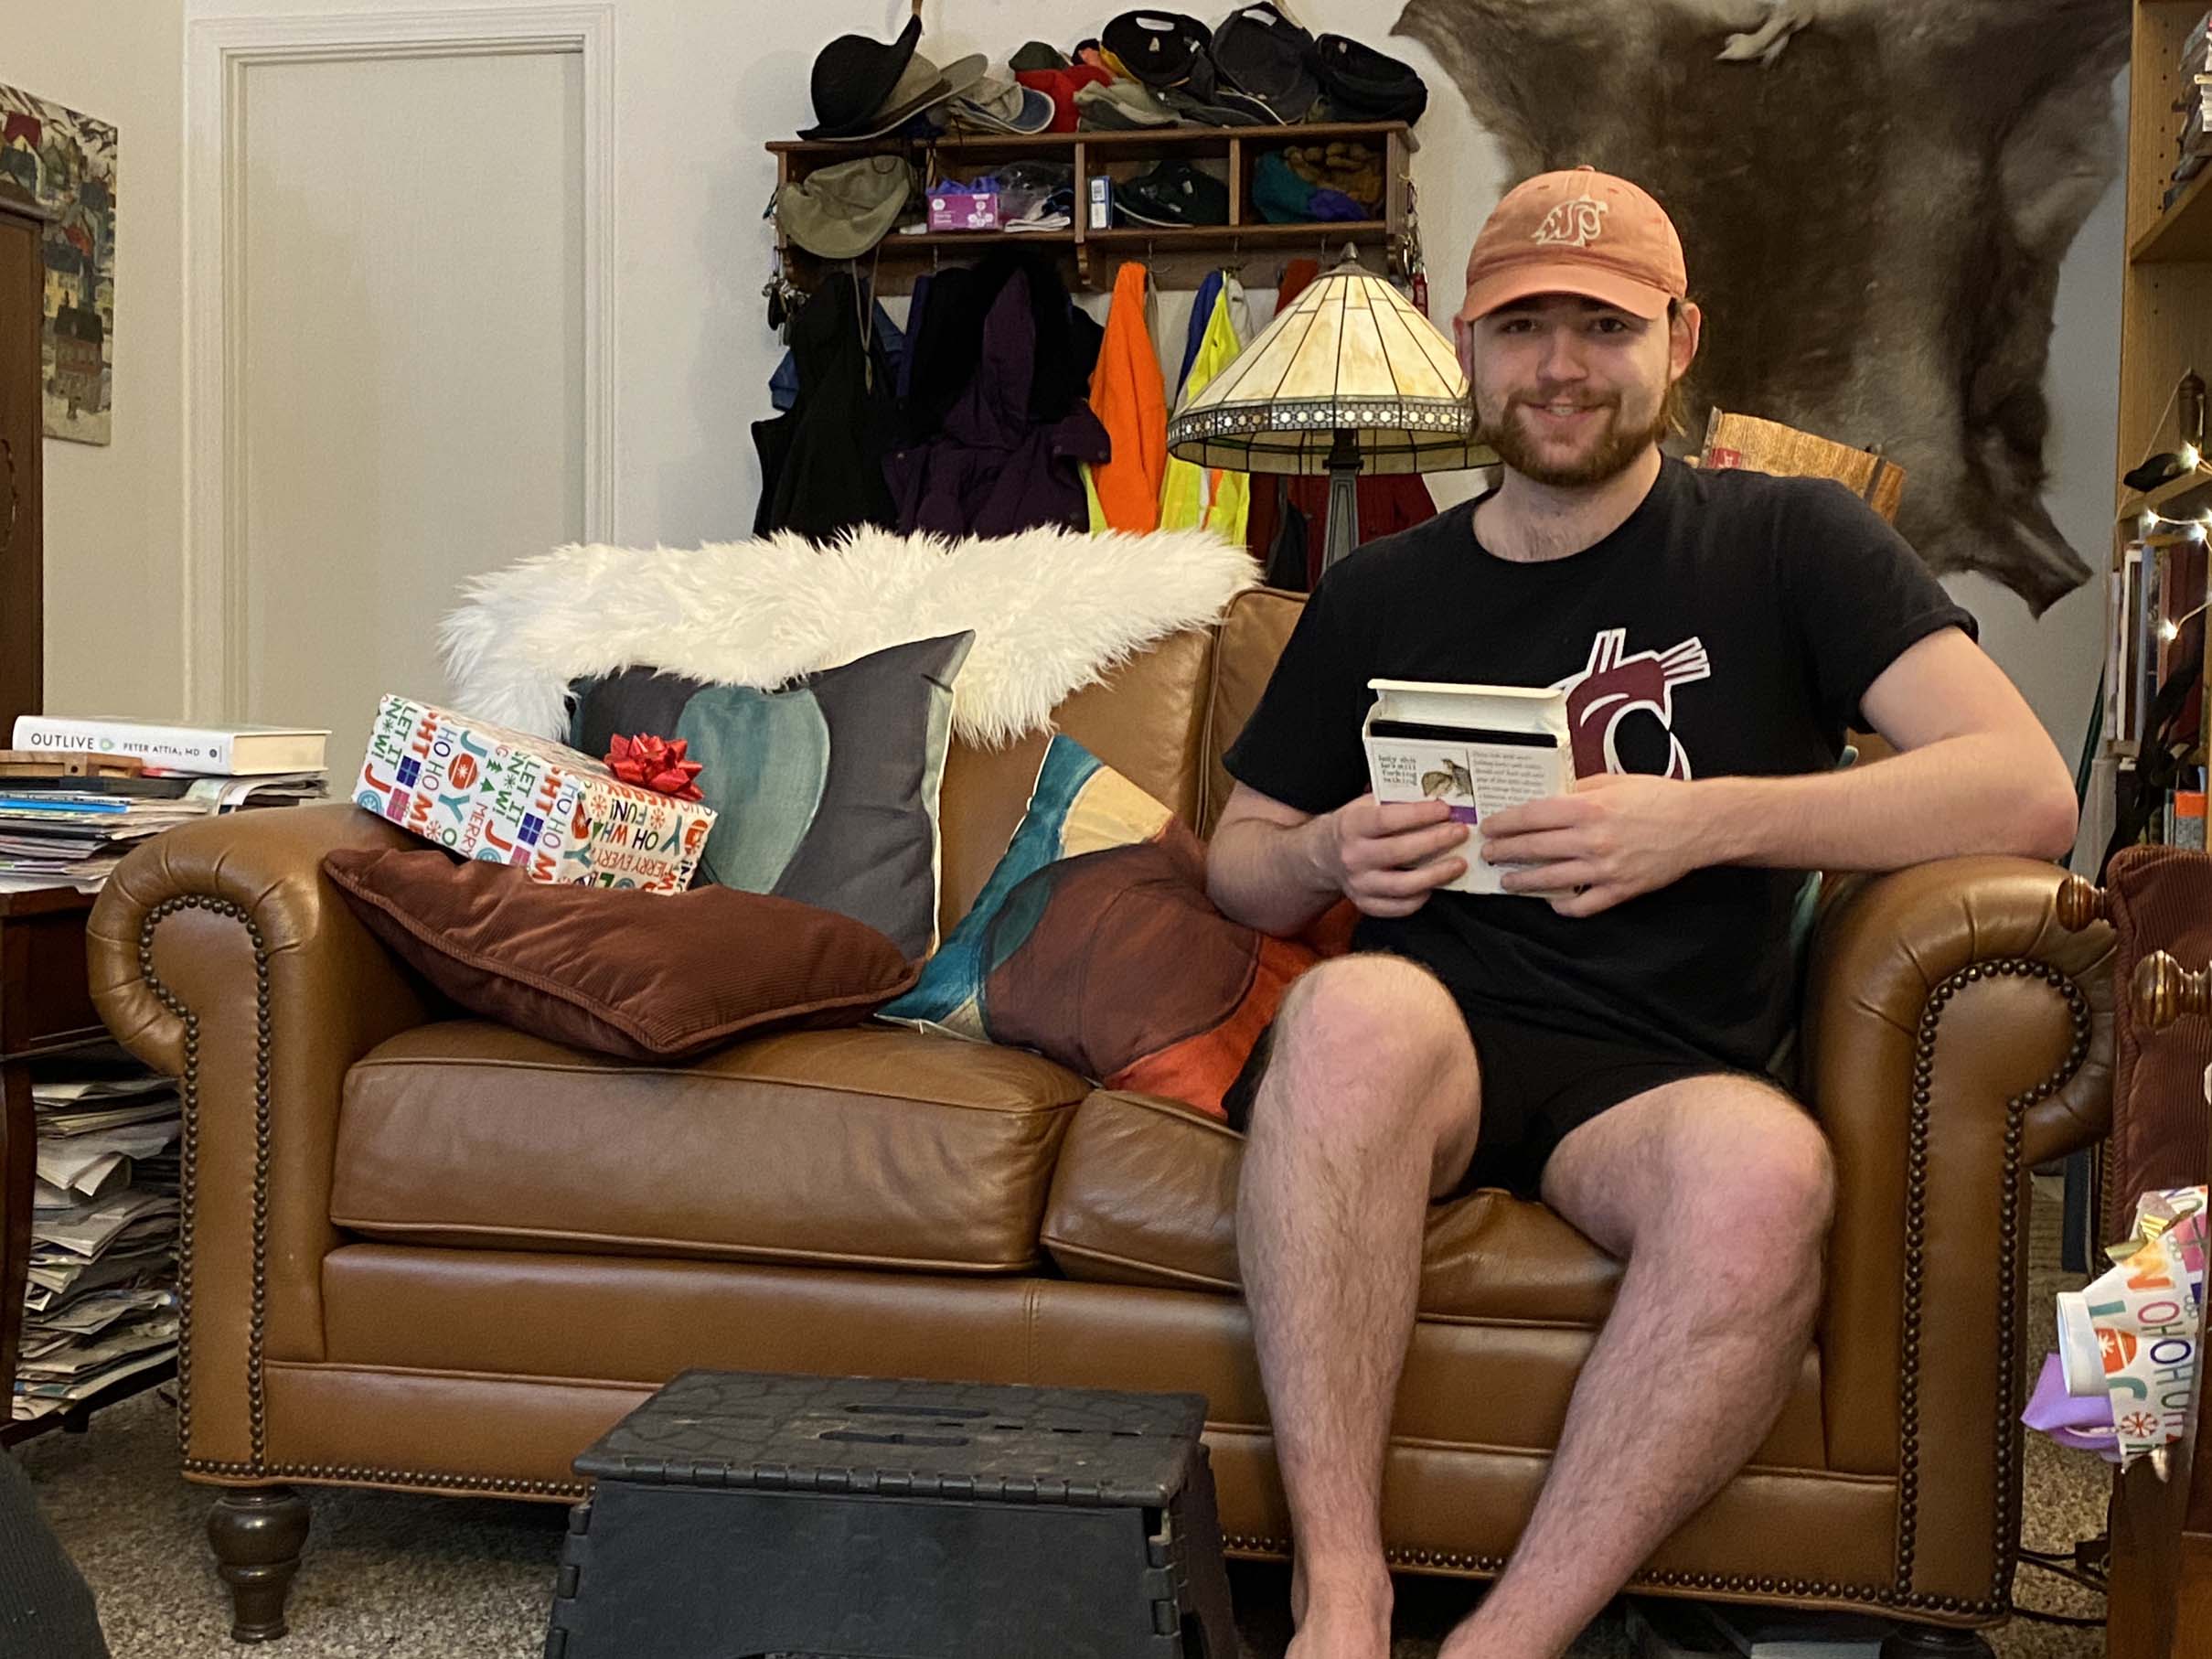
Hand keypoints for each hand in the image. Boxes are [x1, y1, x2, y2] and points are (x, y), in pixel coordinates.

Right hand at [1315, 793, 1471, 918]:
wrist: (1326, 855)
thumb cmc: (1356, 826)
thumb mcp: (1366, 806)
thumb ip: (1395, 802)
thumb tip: (1437, 797)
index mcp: (1351, 826)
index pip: (1387, 819)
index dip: (1419, 814)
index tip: (1445, 809)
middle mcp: (1353, 857)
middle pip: (1399, 852)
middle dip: (1436, 841)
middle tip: (1460, 833)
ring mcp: (1359, 884)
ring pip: (1403, 885)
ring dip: (1437, 874)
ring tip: (1459, 863)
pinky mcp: (1365, 904)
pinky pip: (1399, 907)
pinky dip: (1421, 898)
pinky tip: (1435, 885)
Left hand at [1477, 772, 1708, 916]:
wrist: (1700, 823)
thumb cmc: (1659, 797)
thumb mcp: (1614, 781)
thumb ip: (1578, 789)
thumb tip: (1547, 796)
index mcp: (1588, 807)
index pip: (1531, 816)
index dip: (1505, 822)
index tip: (1490, 827)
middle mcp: (1592, 839)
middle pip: (1534, 848)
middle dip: (1504, 852)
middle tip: (1488, 853)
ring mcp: (1605, 868)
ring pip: (1550, 880)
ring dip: (1523, 881)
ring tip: (1507, 880)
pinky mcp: (1620, 890)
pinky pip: (1583, 906)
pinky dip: (1563, 906)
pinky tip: (1552, 902)